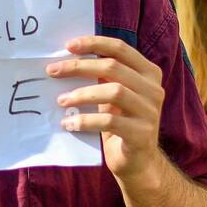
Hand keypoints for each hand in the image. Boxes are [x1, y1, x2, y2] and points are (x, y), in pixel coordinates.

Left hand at [47, 34, 163, 189]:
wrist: (138, 163)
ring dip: (81, 94)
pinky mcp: (142, 134)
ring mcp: (150, 112)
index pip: (120, 48)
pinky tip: (69, 124)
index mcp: (148, 73)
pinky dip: (85, 120)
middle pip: (113, 67)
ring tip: (61, 100)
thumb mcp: (114, 95)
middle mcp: (153, 89)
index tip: (68, 45)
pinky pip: (109, 121)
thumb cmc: (120, 123)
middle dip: (79, 66)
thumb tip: (68, 58)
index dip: (94, 43)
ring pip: (114, 91)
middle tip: (53, 71)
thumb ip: (102, 77)